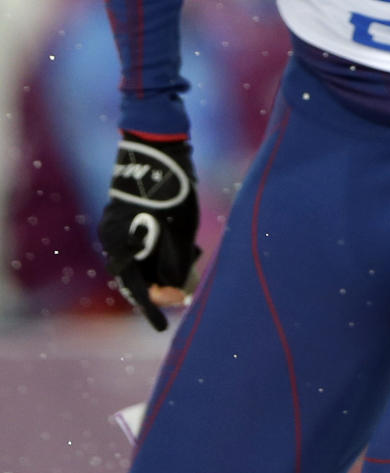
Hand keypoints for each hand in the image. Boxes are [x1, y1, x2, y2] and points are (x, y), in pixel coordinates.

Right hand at [98, 134, 199, 330]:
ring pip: (143, 257)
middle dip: (163, 285)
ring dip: (164, 266)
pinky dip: (161, 249)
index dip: (151, 307)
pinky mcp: (130, 212)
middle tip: (186, 290)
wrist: (158, 145)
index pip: (134, 287)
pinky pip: (143, 241)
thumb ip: (173, 265)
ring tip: (192, 261)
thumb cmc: (172, 190)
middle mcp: (115, 236)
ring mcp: (120, 223)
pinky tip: (185, 246)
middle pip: (138, 274)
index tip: (162, 326)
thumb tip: (173, 289)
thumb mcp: (179, 232)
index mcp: (121, 244)